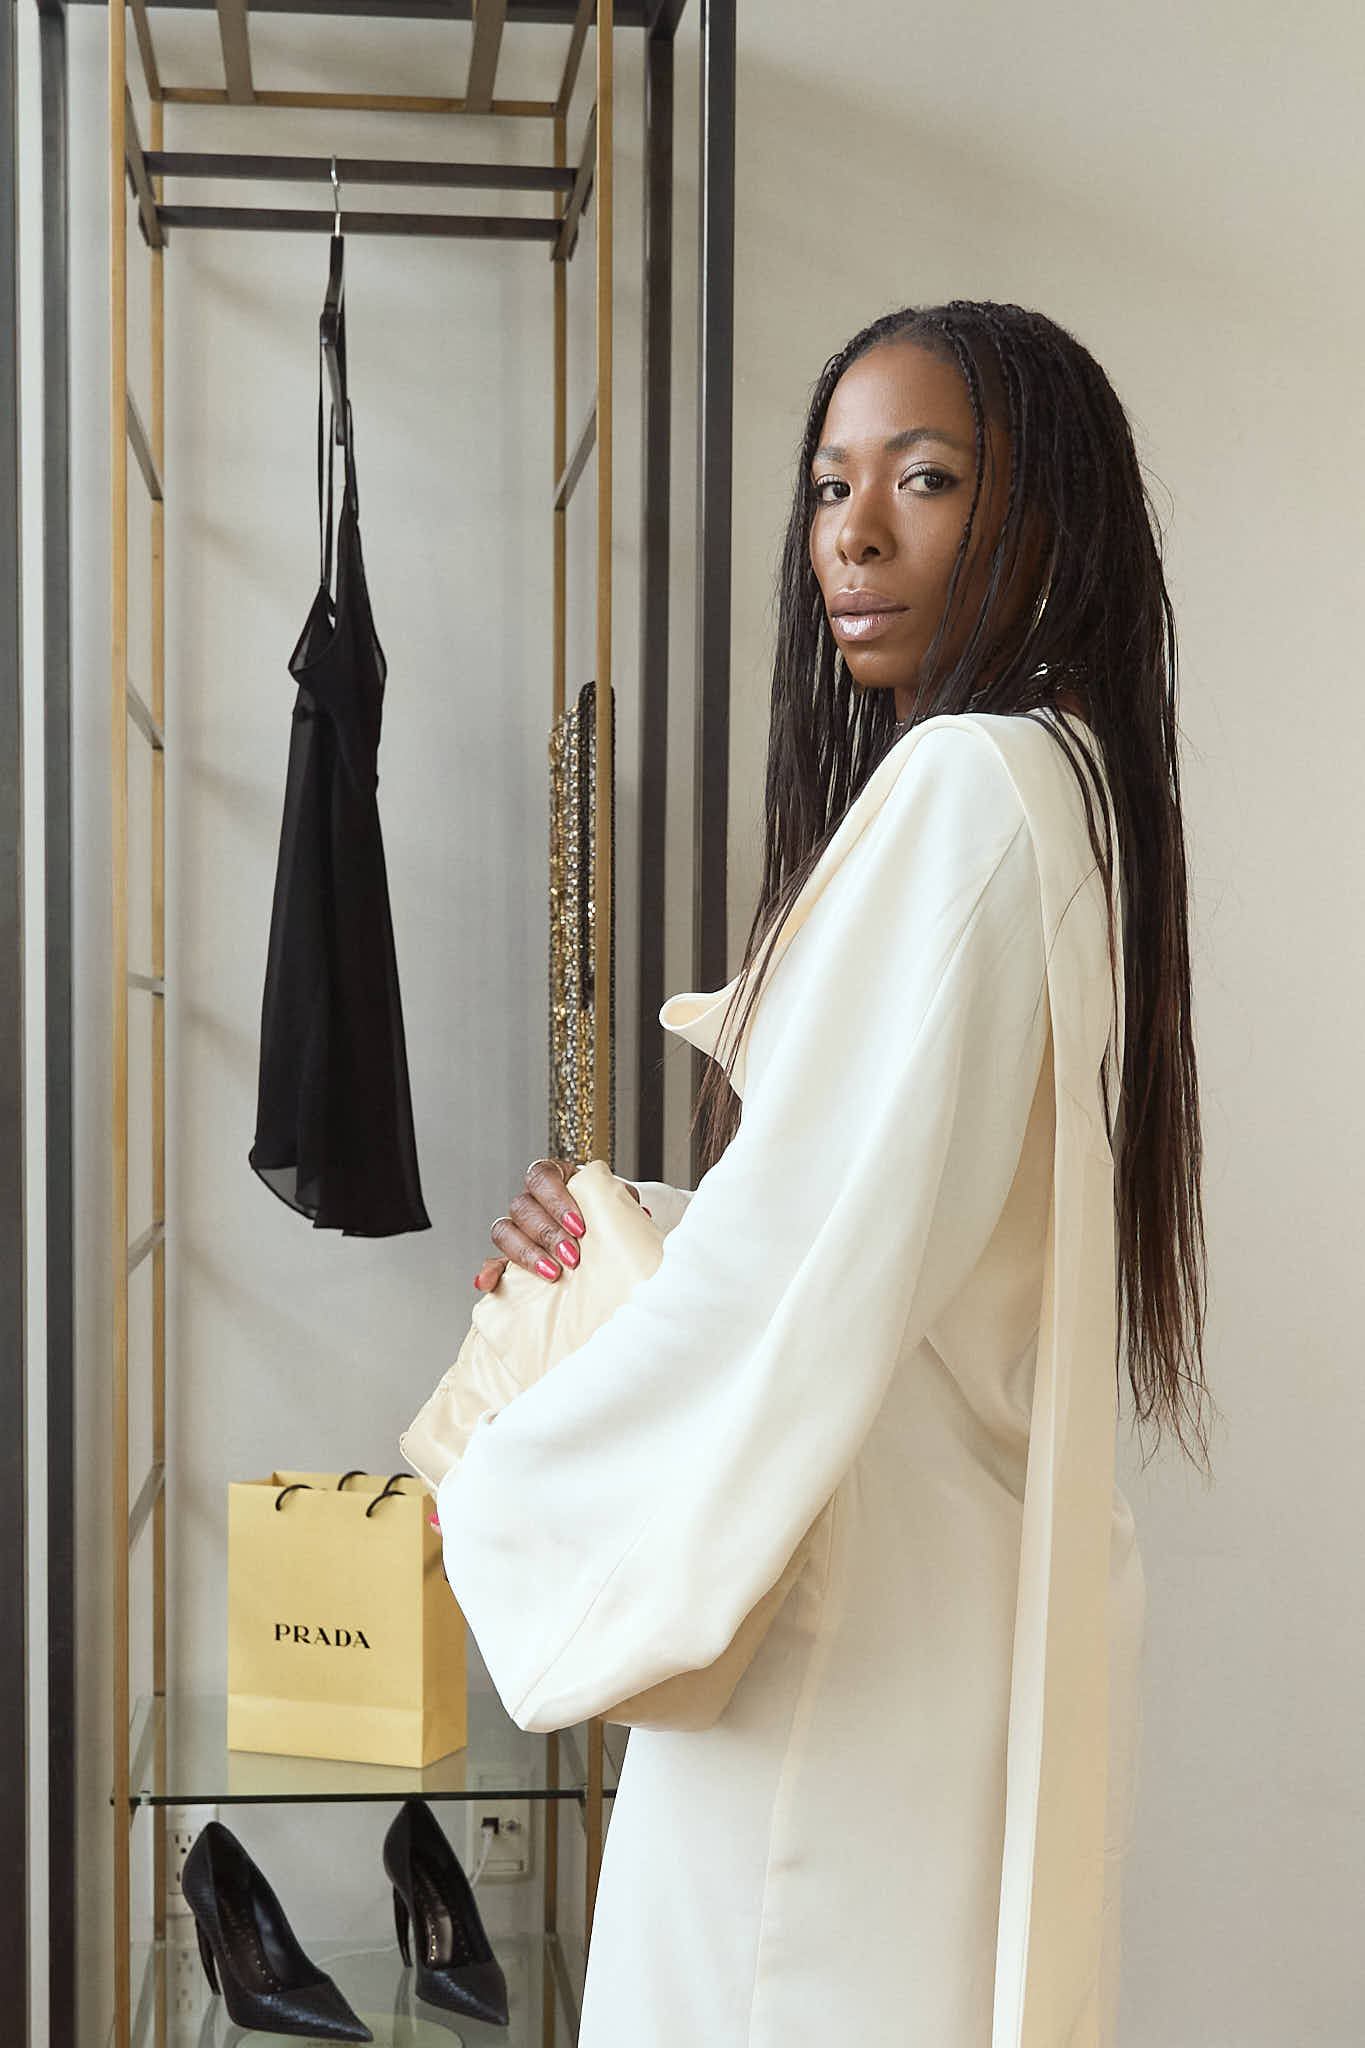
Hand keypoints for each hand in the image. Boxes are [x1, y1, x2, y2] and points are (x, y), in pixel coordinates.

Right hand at [473, 1159, 643, 1291]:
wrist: (603, 1239)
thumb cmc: (608, 1218)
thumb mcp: (616, 1205)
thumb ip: (622, 1204)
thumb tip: (640, 1216)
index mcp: (555, 1177)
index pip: (543, 1176)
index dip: (557, 1200)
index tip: (580, 1226)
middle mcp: (531, 1199)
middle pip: (522, 1206)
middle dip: (547, 1233)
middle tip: (573, 1256)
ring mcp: (517, 1227)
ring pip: (504, 1230)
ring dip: (527, 1253)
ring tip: (552, 1273)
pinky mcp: (508, 1256)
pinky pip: (491, 1261)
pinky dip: (488, 1271)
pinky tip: (487, 1283)